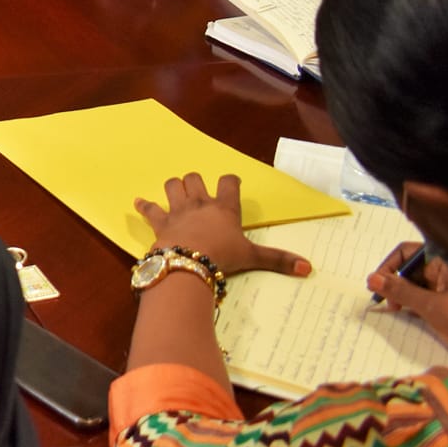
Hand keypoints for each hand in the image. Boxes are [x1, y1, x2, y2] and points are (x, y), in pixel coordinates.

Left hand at [135, 173, 311, 278]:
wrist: (188, 263)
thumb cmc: (223, 256)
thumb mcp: (253, 257)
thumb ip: (279, 260)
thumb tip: (309, 268)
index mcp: (224, 208)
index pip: (229, 182)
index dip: (230, 180)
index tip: (231, 182)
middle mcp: (200, 203)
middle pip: (194, 178)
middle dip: (195, 181)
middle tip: (200, 193)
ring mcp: (178, 210)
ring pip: (172, 185)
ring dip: (173, 187)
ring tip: (176, 193)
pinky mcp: (160, 222)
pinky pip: (149, 208)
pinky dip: (143, 205)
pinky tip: (138, 202)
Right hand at [368, 245, 447, 365]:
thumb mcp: (433, 307)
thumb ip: (402, 291)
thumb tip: (372, 277)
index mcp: (445, 268)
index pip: (409, 253)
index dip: (390, 265)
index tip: (376, 286)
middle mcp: (446, 277)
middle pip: (412, 270)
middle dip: (395, 283)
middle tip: (388, 304)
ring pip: (418, 288)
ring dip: (403, 297)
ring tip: (396, 311)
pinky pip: (427, 303)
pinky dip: (415, 308)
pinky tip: (409, 317)